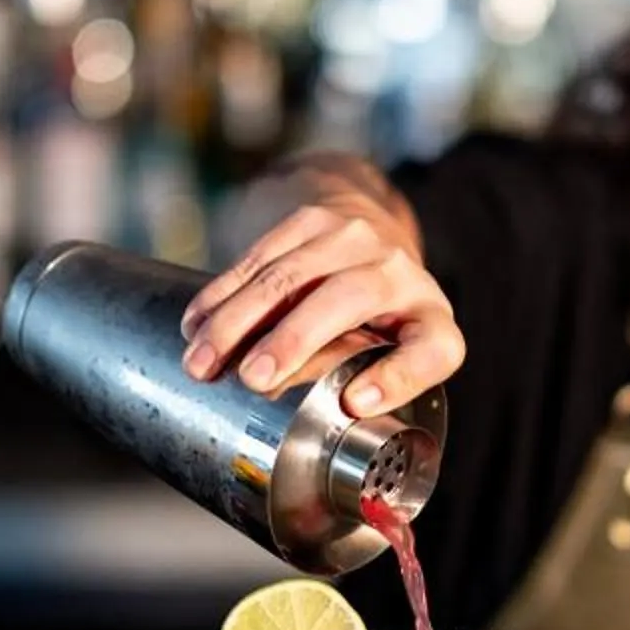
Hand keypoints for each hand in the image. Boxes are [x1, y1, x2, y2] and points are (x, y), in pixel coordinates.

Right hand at [179, 196, 463, 417]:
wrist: (376, 233)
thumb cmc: (387, 317)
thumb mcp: (402, 353)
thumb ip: (382, 383)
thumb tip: (348, 408)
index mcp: (430, 318)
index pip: (433, 349)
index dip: (398, 377)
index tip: (356, 402)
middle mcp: (397, 271)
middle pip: (348, 299)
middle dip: (294, 339)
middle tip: (253, 378)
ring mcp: (351, 238)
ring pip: (288, 276)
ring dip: (237, 320)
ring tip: (202, 361)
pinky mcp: (309, 220)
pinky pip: (258, 256)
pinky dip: (221, 293)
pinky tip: (196, 324)